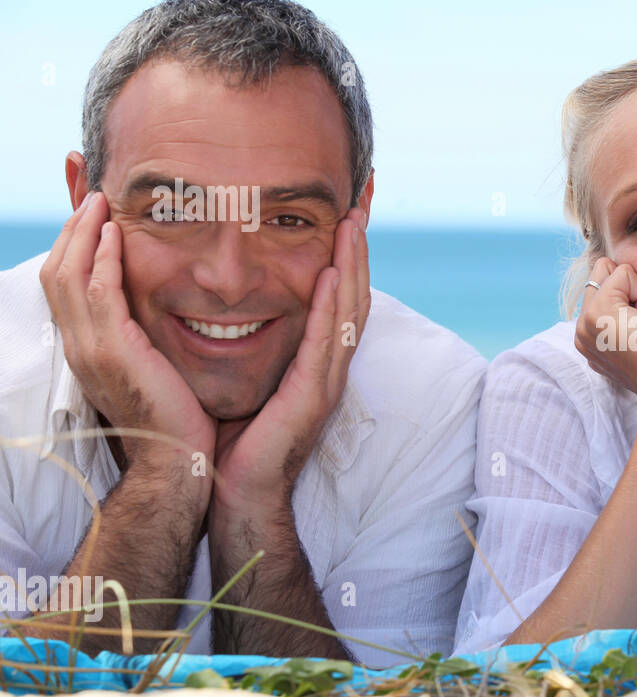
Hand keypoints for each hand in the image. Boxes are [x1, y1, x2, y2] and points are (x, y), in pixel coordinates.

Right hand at [39, 192, 215, 470]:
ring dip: (82, 233)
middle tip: (89, 193)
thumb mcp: (154, 368)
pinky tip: (114, 234)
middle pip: (56, 271)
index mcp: (87, 348)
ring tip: (99, 201)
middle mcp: (78, 346)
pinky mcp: (112, 352)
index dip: (73, 246)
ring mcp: (89, 349)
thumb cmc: (177, 418)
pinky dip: (101, 259)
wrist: (178, 462)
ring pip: (68, 274)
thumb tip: (156, 313)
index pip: (65, 284)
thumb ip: (147, 337)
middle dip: (70, 228)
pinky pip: (97, 293)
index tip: (91, 214)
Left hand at [211, 209, 369, 514]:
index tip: (341, 216)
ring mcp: (326, 382)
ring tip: (354, 225)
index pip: (335, 300)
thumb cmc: (227, 438)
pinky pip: (329, 344)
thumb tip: (218, 303)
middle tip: (359, 206)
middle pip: (353, 297)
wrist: (226, 490)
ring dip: (355, 267)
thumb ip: (240, 341)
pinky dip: (335, 307)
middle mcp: (326, 367)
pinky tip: (334, 276)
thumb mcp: (237, 376)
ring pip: (350, 313)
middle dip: (358, 251)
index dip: (343, 259)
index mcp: (310, 361)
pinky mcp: (314, 397)